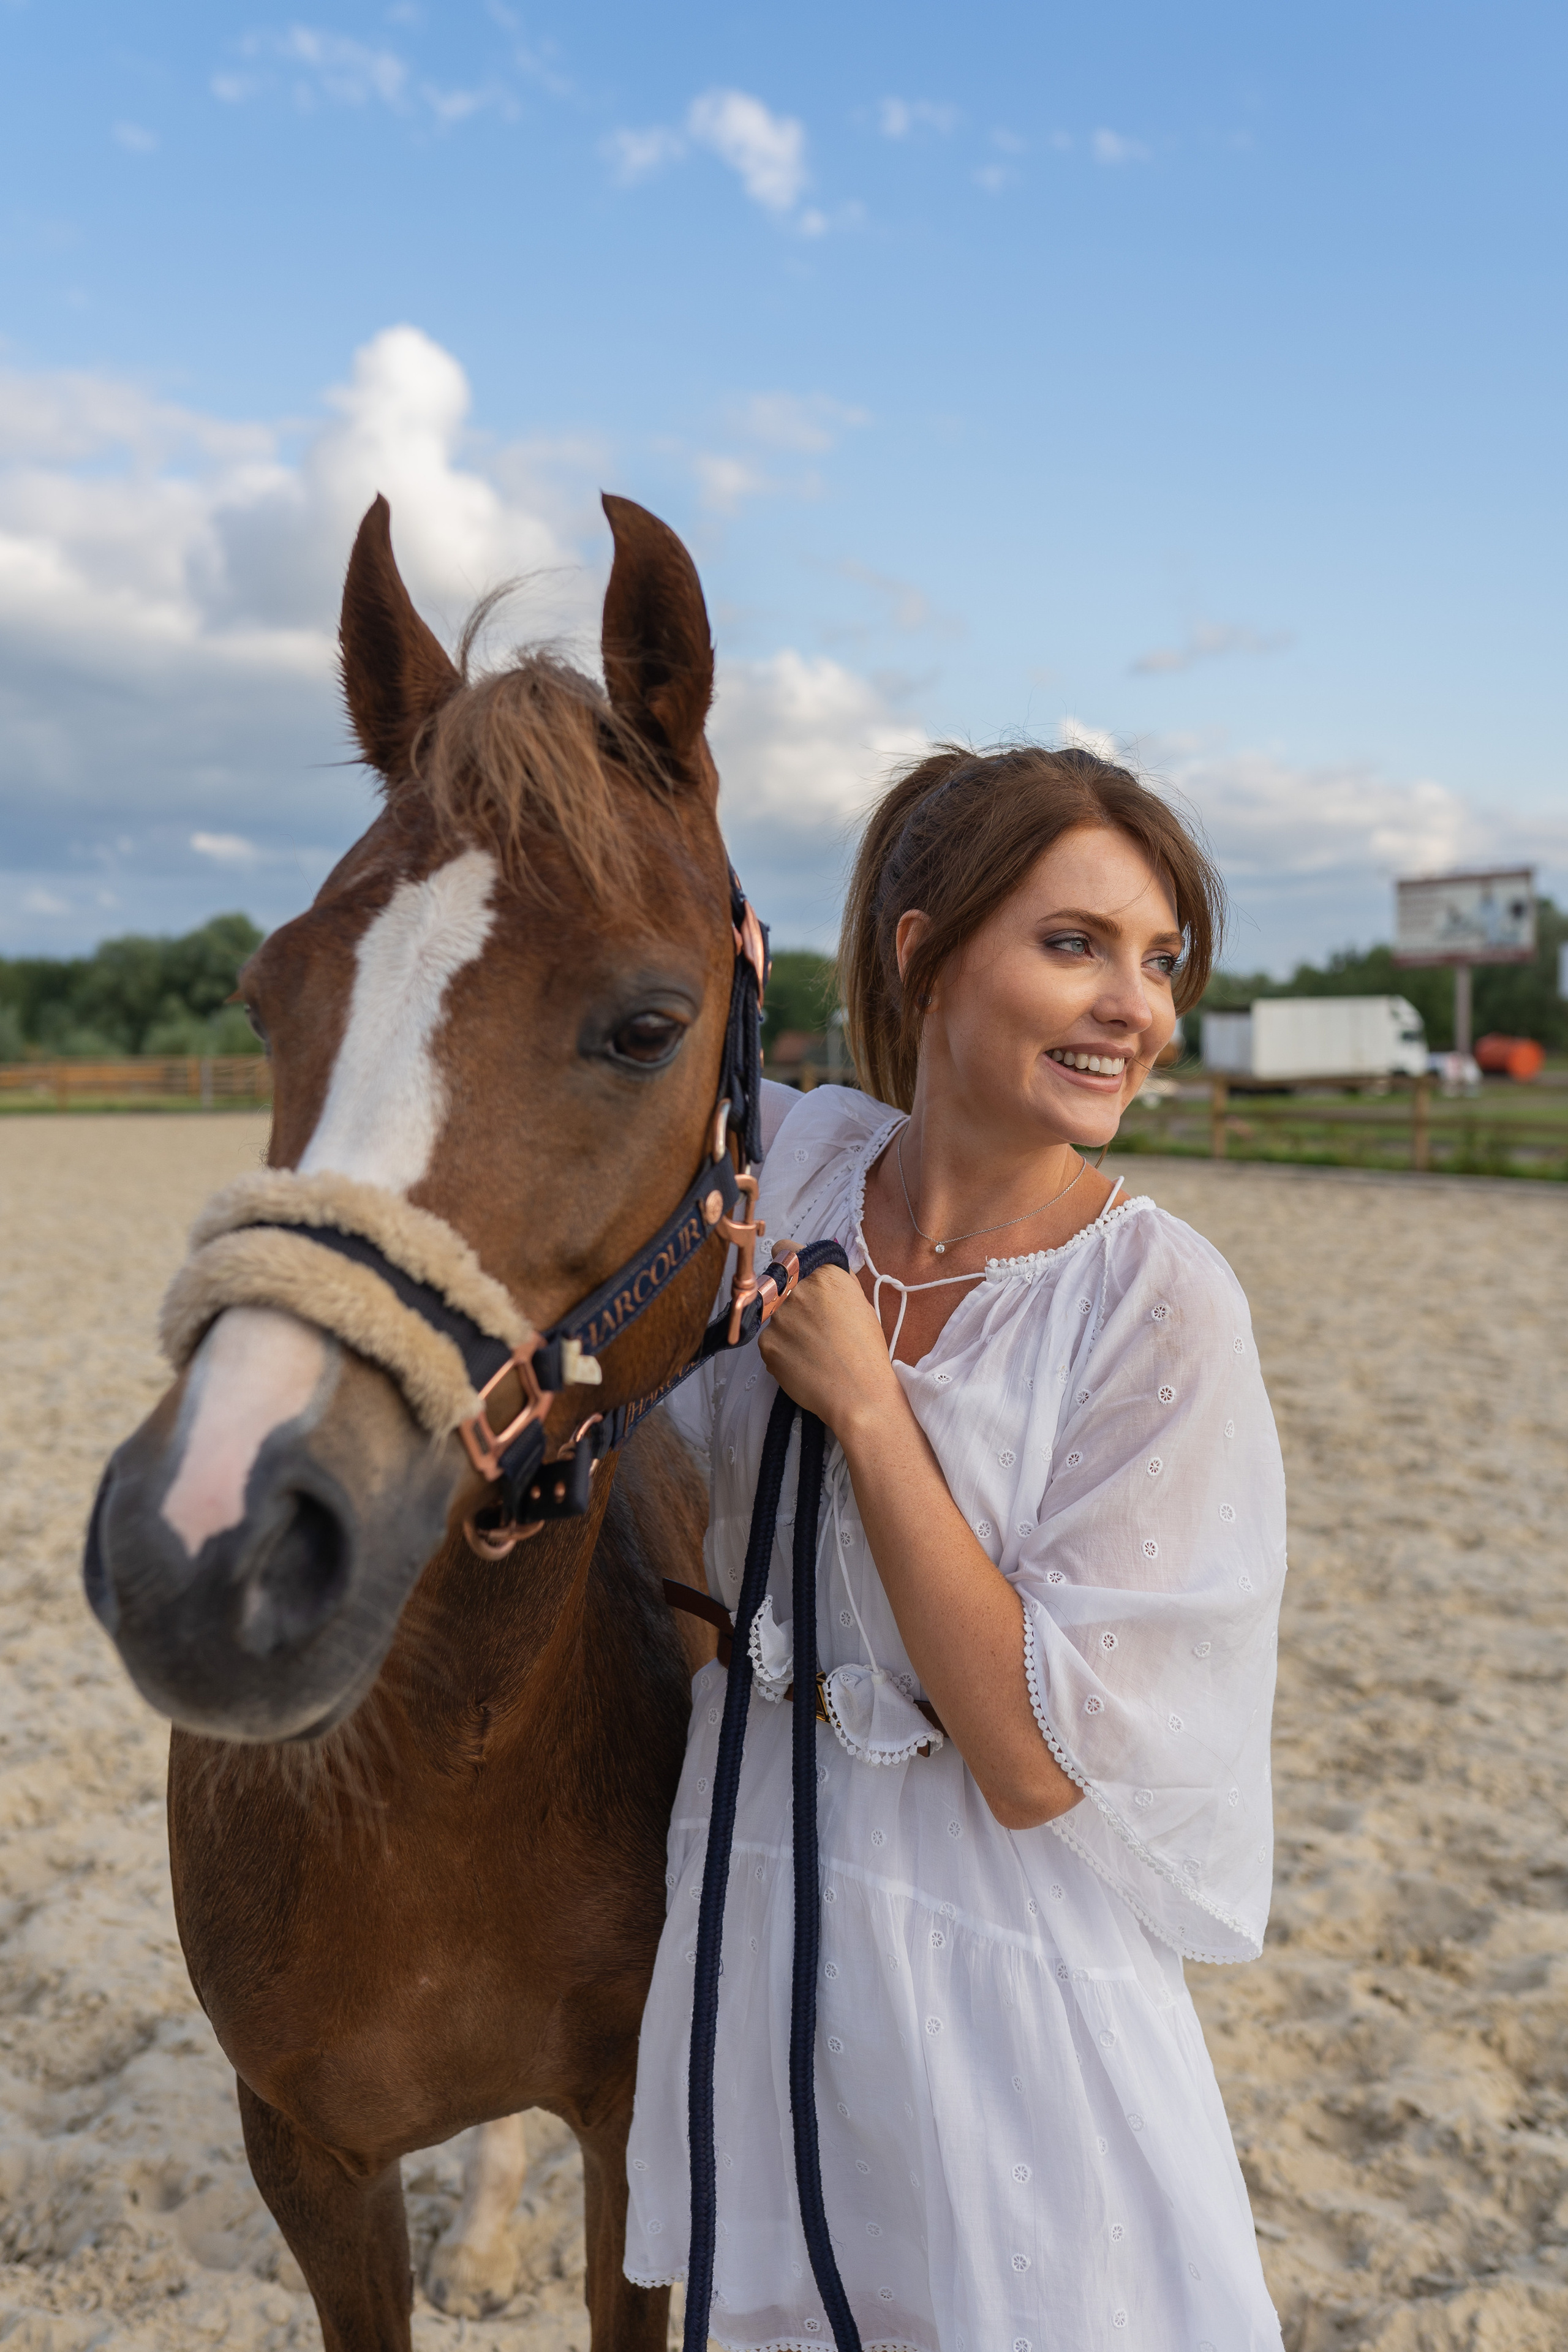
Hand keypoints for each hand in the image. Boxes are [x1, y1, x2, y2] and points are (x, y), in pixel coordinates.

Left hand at [756, 1262, 904, 1440]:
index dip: (788, 1265)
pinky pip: (769, 1340)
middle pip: (776, 1284)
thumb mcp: (859, 1302)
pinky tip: (803, 1362)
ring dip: (785, 1327)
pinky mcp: (766, 1344)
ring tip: (811, 1349)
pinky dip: (781, 1350)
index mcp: (823, 1274)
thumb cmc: (865, 1349)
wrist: (858, 1393)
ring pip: (772, 1315)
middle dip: (786, 1298)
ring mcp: (778, 1317)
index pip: (784, 1250)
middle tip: (807, 1323)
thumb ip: (834, 1280)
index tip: (791, 1277)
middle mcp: (796, 1290)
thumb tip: (817, 1270)